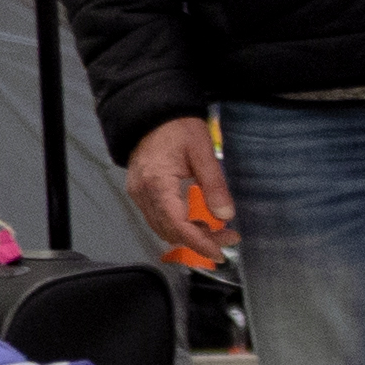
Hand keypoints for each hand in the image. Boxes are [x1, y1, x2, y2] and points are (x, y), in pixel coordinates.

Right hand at [125, 116, 232, 261]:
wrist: (151, 112)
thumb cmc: (177, 127)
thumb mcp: (202, 152)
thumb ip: (214, 186)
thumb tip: (226, 216)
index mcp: (158, 184)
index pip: (179, 226)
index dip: (200, 244)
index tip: (220, 253)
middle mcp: (143, 194)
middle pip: (170, 232)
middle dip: (199, 241)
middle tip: (227, 236)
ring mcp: (138, 194)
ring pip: (162, 229)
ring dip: (187, 235)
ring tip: (213, 229)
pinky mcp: (138, 191)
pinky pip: (156, 218)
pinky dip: (176, 225)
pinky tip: (194, 219)